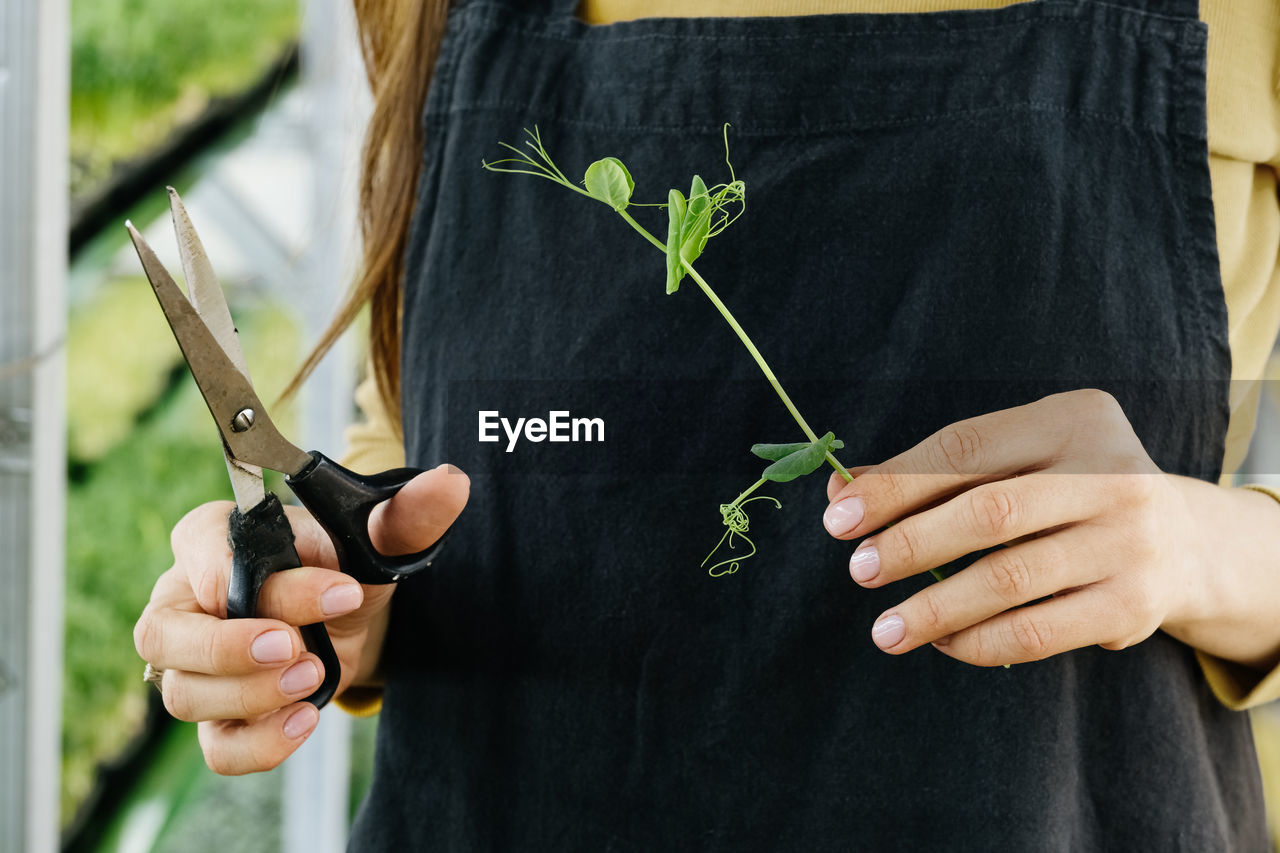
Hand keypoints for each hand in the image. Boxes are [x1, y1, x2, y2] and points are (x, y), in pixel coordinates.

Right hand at [133, 464, 468, 773]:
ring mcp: (190, 664)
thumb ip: (404, 514)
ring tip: (315, 676)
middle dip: (230, 650)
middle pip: (162, 636)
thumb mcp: (373, 538)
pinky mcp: (217, 716)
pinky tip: (304, 722)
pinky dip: (259, 745)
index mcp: (209, 538)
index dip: (271, 582)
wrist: (350, 612)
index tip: (342, 590)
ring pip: (183, 695)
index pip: (206, 555)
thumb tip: (450, 485)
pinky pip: (215, 746)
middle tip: (298, 649)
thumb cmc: (340, 562)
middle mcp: (181, 600)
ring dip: (252, 696)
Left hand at [822, 389, 1203, 666]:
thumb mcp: (1017, 461)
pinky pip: (1038, 632)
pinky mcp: (1134, 605)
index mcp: (1073, 419)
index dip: (895, 484)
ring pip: (1010, 579)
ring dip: (934, 608)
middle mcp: (1112, 474)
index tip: (839, 518)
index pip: (966, 448)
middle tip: (859, 570)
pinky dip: (978, 643)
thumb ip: (934, 473)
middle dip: (911, 544)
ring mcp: (1129, 541)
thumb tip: (841, 494)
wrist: (1183, 544)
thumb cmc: (1067, 493)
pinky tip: (942, 643)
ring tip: (885, 629)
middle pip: (990, 512)